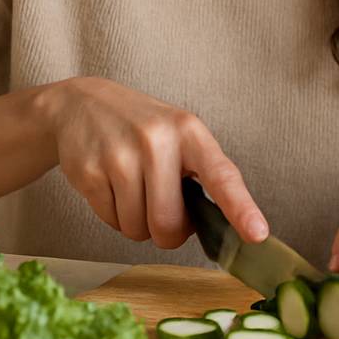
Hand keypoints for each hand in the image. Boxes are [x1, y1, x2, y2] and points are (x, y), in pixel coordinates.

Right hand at [35, 76, 267, 248]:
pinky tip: (110, 186)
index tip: (257, 233)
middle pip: (168, 223)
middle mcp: (157, 141)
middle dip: (167, 232)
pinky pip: (110, 223)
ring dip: (137, 224)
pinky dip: (113, 217)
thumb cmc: (141, 128)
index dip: (241, 208)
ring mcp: (120, 156)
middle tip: (161, 210)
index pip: (221, 175)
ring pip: (137, 229)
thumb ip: (199, 174)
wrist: (81, 105)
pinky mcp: (88, 172)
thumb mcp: (178, 135)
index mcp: (189, 132)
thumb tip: (218, 227)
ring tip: (132, 189)